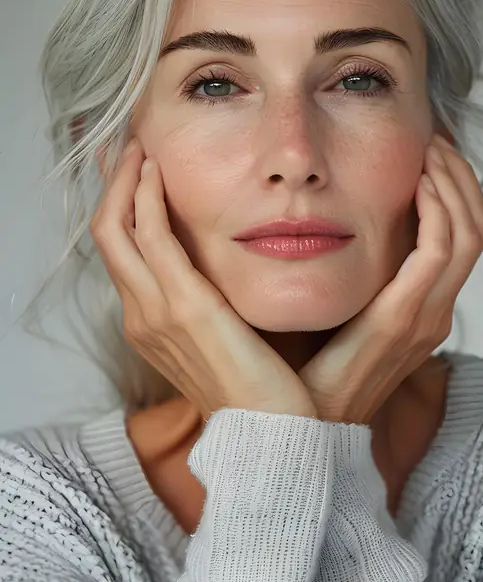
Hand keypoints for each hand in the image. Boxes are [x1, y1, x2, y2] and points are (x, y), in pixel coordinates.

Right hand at [90, 138, 317, 420]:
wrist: (274, 435)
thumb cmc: (261, 388)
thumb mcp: (227, 338)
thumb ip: (215, 303)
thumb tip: (224, 272)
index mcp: (151, 325)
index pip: (123, 253)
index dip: (124, 207)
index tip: (138, 171)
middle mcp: (142, 316)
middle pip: (108, 234)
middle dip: (115, 185)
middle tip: (131, 146)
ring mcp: (156, 313)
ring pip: (117, 229)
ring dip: (127, 182)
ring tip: (141, 147)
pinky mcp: (185, 308)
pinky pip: (151, 238)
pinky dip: (148, 199)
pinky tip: (158, 171)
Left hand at [297, 133, 482, 423]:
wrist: (299, 428)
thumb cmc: (310, 371)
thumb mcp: (340, 314)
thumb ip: (354, 278)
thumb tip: (336, 229)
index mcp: (421, 310)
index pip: (461, 237)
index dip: (454, 192)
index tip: (429, 155)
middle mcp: (435, 312)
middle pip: (475, 228)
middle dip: (459, 178)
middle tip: (433, 142)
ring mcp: (427, 318)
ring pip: (468, 233)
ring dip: (452, 184)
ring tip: (429, 150)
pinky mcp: (404, 319)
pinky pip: (439, 251)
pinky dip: (437, 211)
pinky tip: (417, 184)